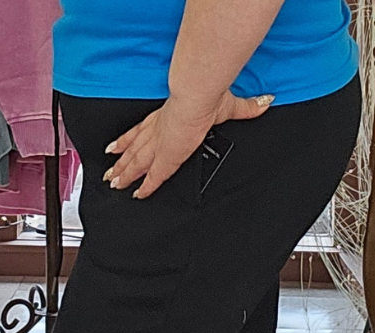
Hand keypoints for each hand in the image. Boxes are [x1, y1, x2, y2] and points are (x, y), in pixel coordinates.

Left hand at [103, 90, 274, 199]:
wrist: (200, 96)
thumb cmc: (209, 95)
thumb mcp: (230, 103)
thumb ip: (248, 107)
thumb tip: (265, 101)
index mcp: (168, 116)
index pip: (142, 130)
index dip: (128, 139)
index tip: (116, 146)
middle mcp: (158, 130)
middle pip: (134, 149)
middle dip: (121, 161)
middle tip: (109, 172)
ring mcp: (160, 145)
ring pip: (136, 163)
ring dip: (125, 173)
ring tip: (114, 183)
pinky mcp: (166, 158)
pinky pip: (152, 177)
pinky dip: (144, 186)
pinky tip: (137, 195)